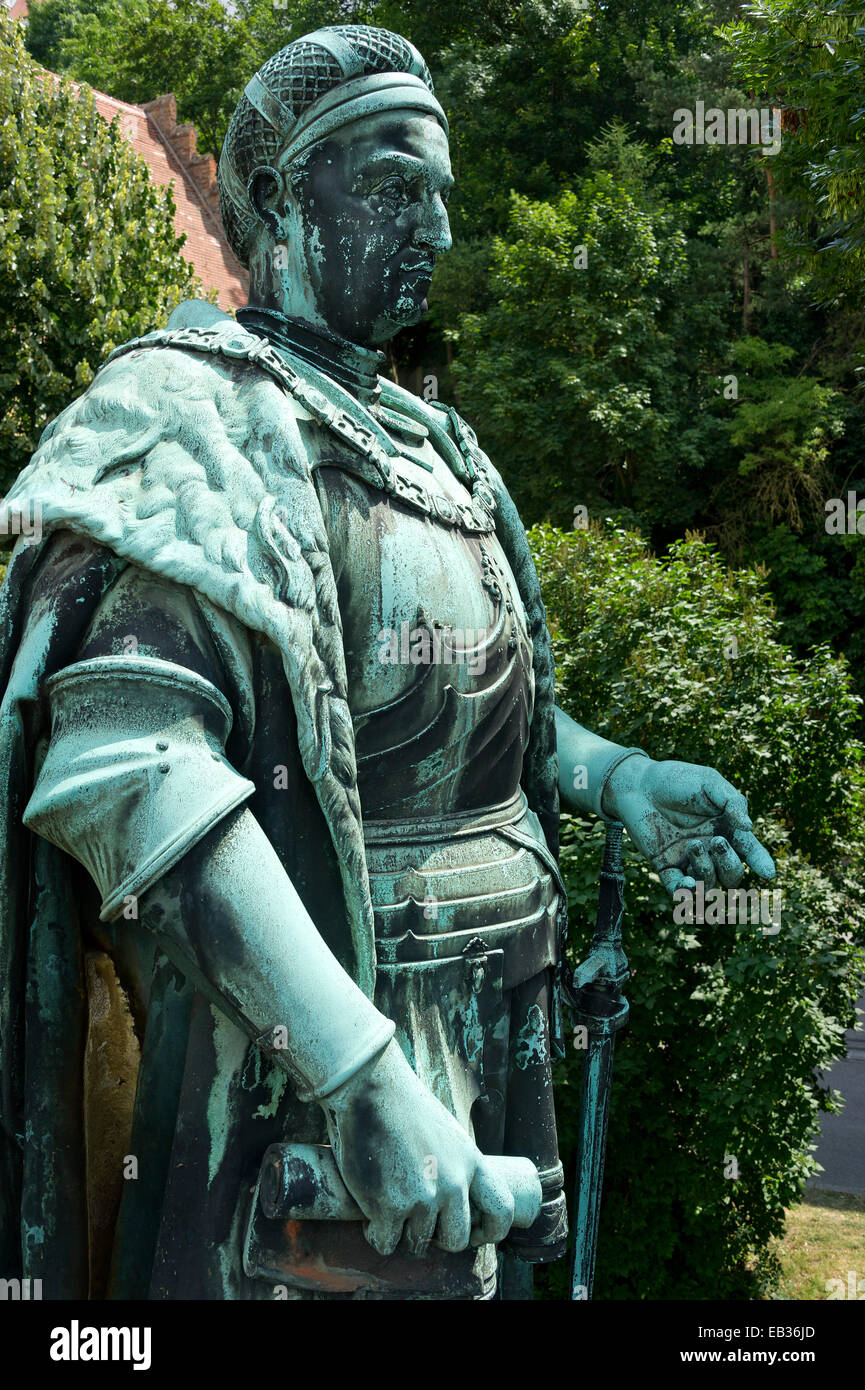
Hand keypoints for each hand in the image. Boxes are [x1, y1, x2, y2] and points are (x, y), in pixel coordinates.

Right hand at [319, 1037, 516, 1256]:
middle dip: (437, 1240)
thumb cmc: (405, 1108)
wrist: (372, 1089)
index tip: (473, 1234)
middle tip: (418, 1224)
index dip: (490, 1232)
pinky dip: (377, 1235)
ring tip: (388, 1211)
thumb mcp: (449, 1135)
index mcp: (472, 1162)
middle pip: (456, 1240)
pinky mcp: (390, 1206)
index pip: (502, 1211)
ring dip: (401, 1235)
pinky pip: (387, 1243)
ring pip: (417, 1245)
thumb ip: (458, 1167)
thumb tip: (458, 1202)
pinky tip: (371, 1218)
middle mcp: (453, 1183)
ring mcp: (423, 1197)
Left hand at [603, 755, 775, 893]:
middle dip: (729, 864)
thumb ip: (731, 801)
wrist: (639, 783)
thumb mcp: (709, 782)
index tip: (768, 872)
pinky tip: (686, 886)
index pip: (749, 851)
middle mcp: (710, 848)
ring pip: (708, 884)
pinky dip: (684, 892)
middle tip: (716, 841)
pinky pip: (678, 888)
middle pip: (732, 874)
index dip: (760, 862)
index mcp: (726, 829)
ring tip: (694, 845)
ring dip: (706, 871)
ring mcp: (688, 859)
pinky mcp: (665, 864)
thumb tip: (748, 826)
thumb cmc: (677, 779)